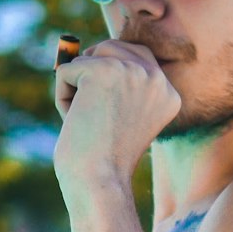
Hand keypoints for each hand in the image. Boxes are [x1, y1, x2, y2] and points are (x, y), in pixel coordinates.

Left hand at [53, 41, 180, 200]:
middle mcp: (157, 79)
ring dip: (76, 88)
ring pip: (88, 57)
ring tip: (86, 120)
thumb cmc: (103, 162)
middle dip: (91, 77)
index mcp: (170, 94)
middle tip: (94, 117)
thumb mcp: (119, 117)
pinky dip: (62, 97)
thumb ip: (111, 83)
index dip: (110, 81)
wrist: (99, 183)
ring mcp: (133, 71)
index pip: (136, 58)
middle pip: (111, 48)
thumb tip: (74, 49)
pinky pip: (67, 70)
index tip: (110, 119)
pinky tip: (76, 122)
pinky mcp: (104, 70)